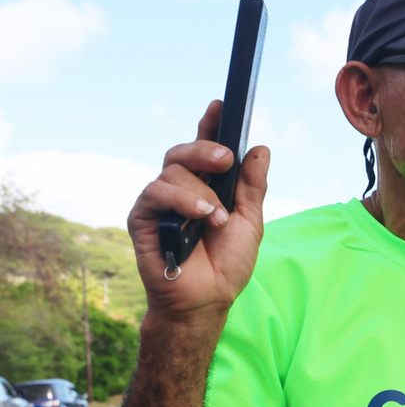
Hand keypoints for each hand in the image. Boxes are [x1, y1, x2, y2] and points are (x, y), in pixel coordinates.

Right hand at [128, 100, 269, 322]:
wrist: (207, 300)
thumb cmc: (226, 263)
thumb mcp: (250, 221)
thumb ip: (252, 186)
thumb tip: (260, 148)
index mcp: (206, 186)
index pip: (204, 148)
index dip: (209, 125)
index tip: (221, 105)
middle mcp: (180, 189)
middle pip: (182, 152)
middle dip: (205, 149)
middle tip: (225, 159)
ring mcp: (159, 203)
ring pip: (172, 172)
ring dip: (201, 193)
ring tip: (218, 218)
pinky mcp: (142, 219)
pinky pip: (155, 194)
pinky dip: (182, 201)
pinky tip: (202, 217)